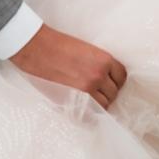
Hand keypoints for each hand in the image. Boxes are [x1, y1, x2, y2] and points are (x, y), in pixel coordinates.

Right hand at [10, 24, 126, 108]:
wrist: (37, 48)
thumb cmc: (57, 45)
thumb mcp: (84, 48)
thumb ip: (97, 62)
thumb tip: (104, 76)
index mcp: (103, 59)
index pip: (122, 75)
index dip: (116, 80)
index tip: (110, 82)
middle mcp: (99, 75)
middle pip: (114, 92)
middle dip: (107, 92)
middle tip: (97, 91)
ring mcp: (88, 89)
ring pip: (105, 104)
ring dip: (100, 103)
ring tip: (90, 100)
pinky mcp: (75, 99)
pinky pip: (92, 113)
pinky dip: (91, 113)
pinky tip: (85, 107)